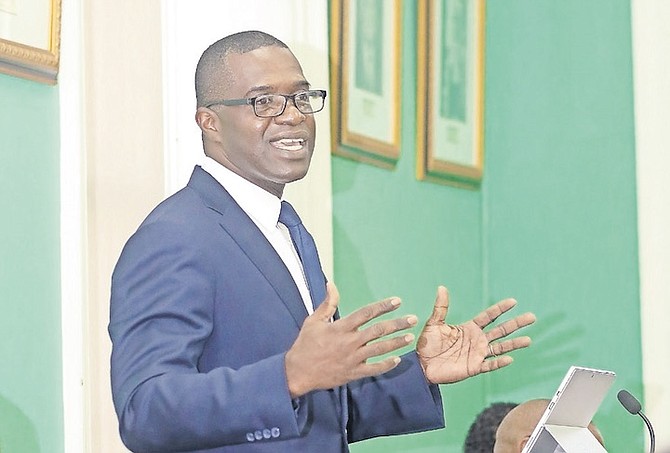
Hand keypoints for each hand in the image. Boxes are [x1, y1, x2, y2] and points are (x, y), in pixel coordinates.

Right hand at [285, 282, 417, 397]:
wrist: (298, 372)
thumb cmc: (305, 345)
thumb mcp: (313, 321)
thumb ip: (327, 304)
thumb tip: (331, 284)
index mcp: (340, 328)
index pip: (366, 313)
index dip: (382, 306)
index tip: (397, 301)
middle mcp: (350, 342)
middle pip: (378, 330)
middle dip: (397, 324)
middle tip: (412, 319)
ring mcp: (353, 359)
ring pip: (379, 349)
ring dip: (396, 342)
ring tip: (410, 336)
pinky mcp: (353, 373)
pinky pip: (373, 369)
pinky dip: (386, 365)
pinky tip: (397, 360)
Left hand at [416, 286, 535, 383]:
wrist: (422, 365)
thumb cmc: (427, 344)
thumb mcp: (434, 323)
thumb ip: (441, 307)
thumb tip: (442, 287)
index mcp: (469, 328)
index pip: (489, 316)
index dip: (501, 309)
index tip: (513, 301)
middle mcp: (477, 340)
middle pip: (501, 330)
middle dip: (516, 324)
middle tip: (531, 317)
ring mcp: (477, 354)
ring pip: (500, 348)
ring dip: (514, 344)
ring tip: (528, 340)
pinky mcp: (474, 368)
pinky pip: (489, 365)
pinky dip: (499, 362)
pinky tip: (509, 358)